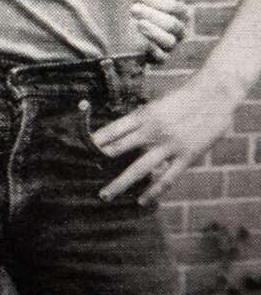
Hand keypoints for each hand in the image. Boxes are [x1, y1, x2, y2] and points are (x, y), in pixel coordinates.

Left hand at [91, 76, 234, 204]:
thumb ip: (143, 120)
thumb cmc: (184, 98)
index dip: (97, 140)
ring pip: (139, 168)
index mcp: (144, 114)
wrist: (213, 95)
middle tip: (83, 174)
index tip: (81, 149)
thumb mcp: (158, 105)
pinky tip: (142, 200)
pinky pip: (166, 178)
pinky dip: (153, 191)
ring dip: (120, 183)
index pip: (114, 129)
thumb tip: (126, 134)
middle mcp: (153, 130)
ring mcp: (169, 145)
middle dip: (101, 161)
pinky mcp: (186, 157)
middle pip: (120, 148)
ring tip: (105, 195)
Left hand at [132, 0, 187, 62]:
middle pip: (172, 24)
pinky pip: (161, 58)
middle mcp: (180, 30)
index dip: (156, 1)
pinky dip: (151, 49)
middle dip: (152, 15)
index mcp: (182, 12)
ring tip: (137, 23)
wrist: (136, 14)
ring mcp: (171, 45)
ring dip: (152, 32)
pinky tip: (139, 39)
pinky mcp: (161, 58)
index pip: (175, 6)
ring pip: (168, 41)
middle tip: (133, 8)